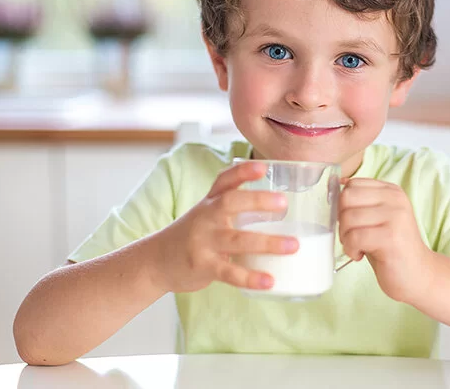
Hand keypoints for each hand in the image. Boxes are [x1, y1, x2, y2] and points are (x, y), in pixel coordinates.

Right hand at [151, 162, 297, 293]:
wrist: (156, 262)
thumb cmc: (192, 236)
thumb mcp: (206, 214)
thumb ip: (233, 207)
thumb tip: (277, 207)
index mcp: (210, 202)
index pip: (225, 180)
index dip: (243, 171)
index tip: (263, 167)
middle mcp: (206, 217)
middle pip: (230, 203)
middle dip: (257, 200)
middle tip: (284, 203)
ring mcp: (203, 241)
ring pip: (237, 240)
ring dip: (267, 242)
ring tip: (293, 245)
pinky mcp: (203, 266)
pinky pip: (229, 272)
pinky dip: (250, 278)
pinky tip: (269, 281)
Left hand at [338, 178, 432, 302]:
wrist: (417, 274)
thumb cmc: (390, 248)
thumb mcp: (376, 218)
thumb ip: (360, 203)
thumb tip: (334, 188)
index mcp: (391, 191)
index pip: (352, 184)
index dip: (343, 205)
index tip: (351, 222)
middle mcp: (395, 199)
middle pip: (347, 198)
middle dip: (341, 220)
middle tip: (352, 236)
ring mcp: (395, 216)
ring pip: (348, 218)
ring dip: (345, 238)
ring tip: (357, 247)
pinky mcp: (391, 237)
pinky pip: (354, 237)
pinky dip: (351, 249)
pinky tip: (360, 255)